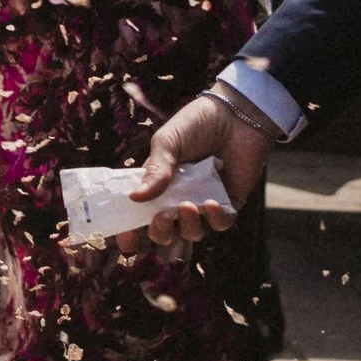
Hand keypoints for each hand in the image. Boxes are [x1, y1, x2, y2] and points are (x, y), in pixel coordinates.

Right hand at [114, 90, 272, 252]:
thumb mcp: (167, 143)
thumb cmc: (196, 125)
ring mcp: (203, 202)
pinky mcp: (229, 203)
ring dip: (188, 226)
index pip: (140, 212)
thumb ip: (155, 170)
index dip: (132, 230)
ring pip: (192, 232)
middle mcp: (178, 196)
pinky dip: (215, 220)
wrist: (235, 117)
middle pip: (166, 230)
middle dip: (160, 232)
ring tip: (188, 206)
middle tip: (162, 218)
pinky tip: (211, 203)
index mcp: (157, 182)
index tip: (125, 243)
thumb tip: (134, 197)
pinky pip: (220, 224)